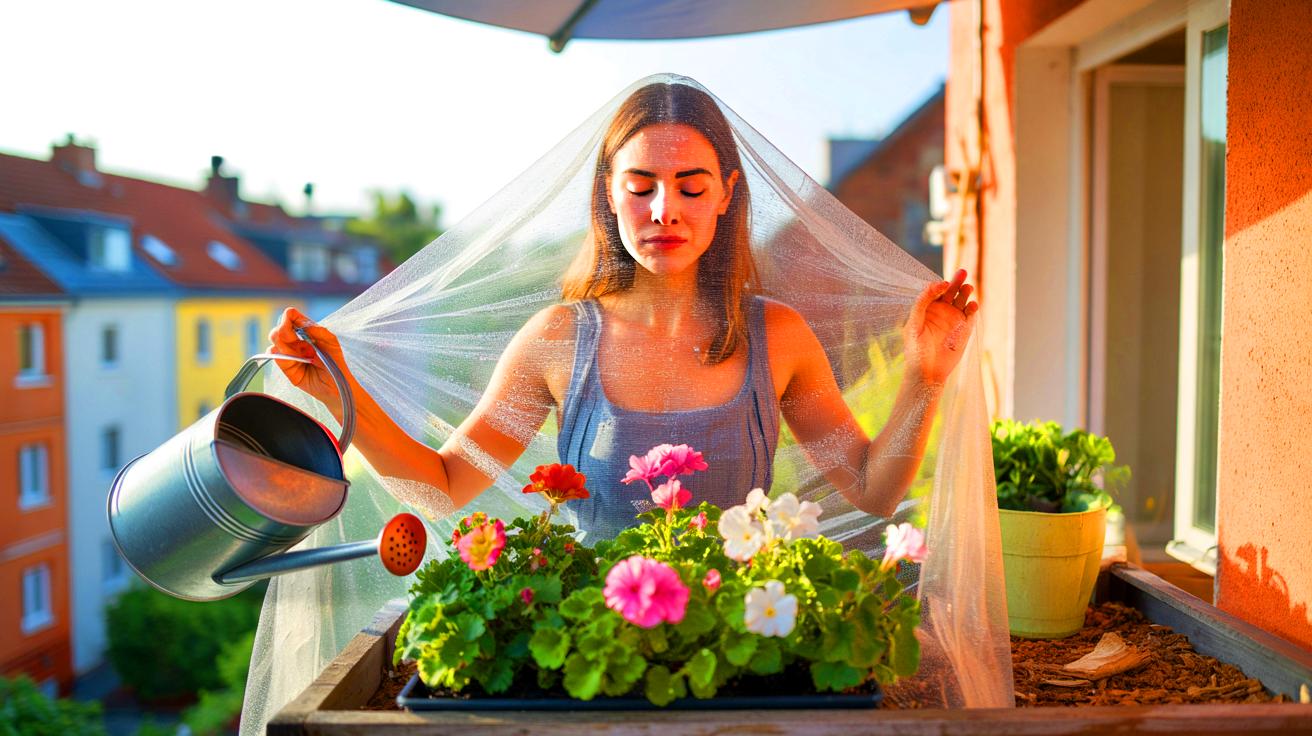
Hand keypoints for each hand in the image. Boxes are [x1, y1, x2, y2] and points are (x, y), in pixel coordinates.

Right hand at [268, 307, 351, 416]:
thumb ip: (319, 331)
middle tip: (297, 340)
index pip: (291, 317)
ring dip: (286, 345)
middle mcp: (295, 341)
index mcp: (306, 332)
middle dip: (284, 331)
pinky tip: (296, 361)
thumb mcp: (332, 343)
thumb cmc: (336, 363)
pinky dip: (282, 356)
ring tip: (304, 355)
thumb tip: (304, 324)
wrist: (336, 386)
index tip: (289, 318)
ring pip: (275, 342)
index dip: (288, 316)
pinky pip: (274, 356)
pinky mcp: (285, 366)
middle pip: (278, 329)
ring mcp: (289, 353)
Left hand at [903, 269, 978, 385]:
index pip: (935, 290)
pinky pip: (970, 315)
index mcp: (926, 309)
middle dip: (956, 281)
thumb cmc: (916, 350)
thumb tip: (934, 284)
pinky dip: (973, 308)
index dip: (939, 285)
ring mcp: (953, 319)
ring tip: (967, 287)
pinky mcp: (964, 329)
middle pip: (950, 291)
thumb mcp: (913, 324)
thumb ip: (921, 303)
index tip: (943, 285)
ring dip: (965, 292)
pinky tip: (972, 305)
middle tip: (963, 272)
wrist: (928, 373)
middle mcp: (940, 312)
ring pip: (961, 300)